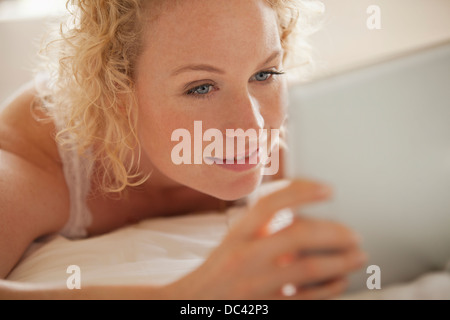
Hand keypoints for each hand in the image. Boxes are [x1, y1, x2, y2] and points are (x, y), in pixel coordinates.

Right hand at [164, 179, 366, 299]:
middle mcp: (246, 256)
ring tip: (358, 255)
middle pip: (297, 236)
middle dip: (334, 232)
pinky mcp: (267, 307)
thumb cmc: (219, 268)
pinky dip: (330, 288)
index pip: (269, 205)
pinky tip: (341, 280)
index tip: (328, 190)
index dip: (301, 192)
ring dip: (341, 261)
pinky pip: (306, 298)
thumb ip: (262, 225)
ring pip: (308, 269)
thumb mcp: (234, 239)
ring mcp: (257, 284)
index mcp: (237, 235)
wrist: (194, 302)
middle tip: (354, 234)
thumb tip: (301, 208)